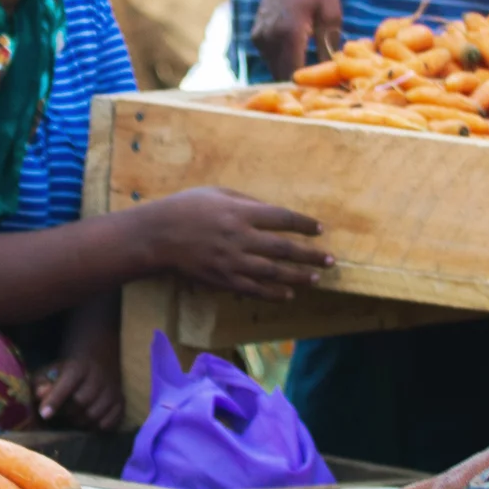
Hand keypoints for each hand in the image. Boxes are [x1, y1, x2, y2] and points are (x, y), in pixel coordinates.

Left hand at [34, 353, 122, 429]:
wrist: (98, 359)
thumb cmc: (68, 370)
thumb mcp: (51, 370)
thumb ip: (41, 382)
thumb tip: (40, 394)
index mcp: (78, 367)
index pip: (67, 385)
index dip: (55, 400)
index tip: (44, 414)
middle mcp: (98, 378)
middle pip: (81, 403)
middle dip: (66, 413)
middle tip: (59, 416)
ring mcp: (112, 391)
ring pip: (94, 416)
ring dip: (80, 422)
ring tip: (72, 418)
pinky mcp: (121, 402)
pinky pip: (109, 423)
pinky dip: (96, 427)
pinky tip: (88, 421)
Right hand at [141, 187, 330, 299]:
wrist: (158, 234)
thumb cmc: (187, 207)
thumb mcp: (218, 193)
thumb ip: (247, 201)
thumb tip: (272, 212)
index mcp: (241, 213)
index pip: (283, 219)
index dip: (304, 224)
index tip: (320, 230)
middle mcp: (240, 238)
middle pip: (284, 249)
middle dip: (310, 256)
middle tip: (331, 261)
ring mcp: (232, 261)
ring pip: (272, 273)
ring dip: (297, 277)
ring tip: (314, 279)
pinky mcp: (222, 279)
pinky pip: (252, 289)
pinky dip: (272, 293)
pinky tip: (287, 295)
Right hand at [252, 0, 342, 80]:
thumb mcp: (330, 14)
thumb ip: (329, 46)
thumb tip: (335, 72)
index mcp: (290, 34)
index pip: (295, 74)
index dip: (309, 87)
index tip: (324, 91)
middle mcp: (270, 39)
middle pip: (283, 76)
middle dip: (300, 84)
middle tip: (320, 86)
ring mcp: (260, 38)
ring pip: (275, 69)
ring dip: (290, 73)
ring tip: (310, 70)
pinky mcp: (256, 37)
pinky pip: (270, 59)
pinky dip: (283, 62)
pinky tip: (298, 56)